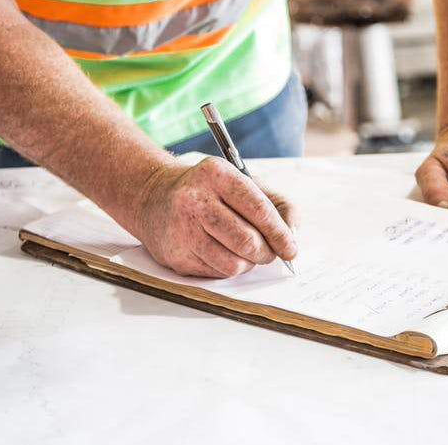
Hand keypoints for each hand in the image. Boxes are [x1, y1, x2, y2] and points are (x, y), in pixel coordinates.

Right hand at [133, 157, 297, 277]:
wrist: (154, 197)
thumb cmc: (210, 192)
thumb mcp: (243, 183)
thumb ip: (278, 204)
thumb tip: (293, 234)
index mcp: (217, 174)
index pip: (258, 209)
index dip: (280, 233)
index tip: (291, 248)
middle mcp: (195, 199)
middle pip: (247, 241)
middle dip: (266, 253)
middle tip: (269, 253)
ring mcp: (181, 229)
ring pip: (233, 264)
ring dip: (248, 263)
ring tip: (244, 251)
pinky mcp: (175, 254)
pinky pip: (216, 273)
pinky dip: (227, 268)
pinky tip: (220, 252)